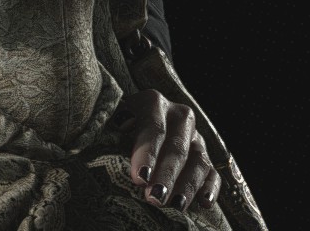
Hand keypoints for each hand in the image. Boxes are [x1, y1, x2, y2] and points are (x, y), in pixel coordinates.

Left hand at [118, 88, 219, 211]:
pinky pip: (212, 172)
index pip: (153, 127)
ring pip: (198, 160)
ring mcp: (194, 136)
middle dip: (166, 175)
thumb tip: (97, 154)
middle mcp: (178, 116)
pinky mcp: (203, 156)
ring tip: (175, 205)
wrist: (130, 124)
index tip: (139, 177)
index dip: (147, 152)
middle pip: (177, 147)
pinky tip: (204, 203)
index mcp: (152, 103)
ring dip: (187, 185)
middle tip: (155, 198)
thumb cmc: (114, 128)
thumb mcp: (109, 123)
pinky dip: (210, 187)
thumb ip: (107, 134)